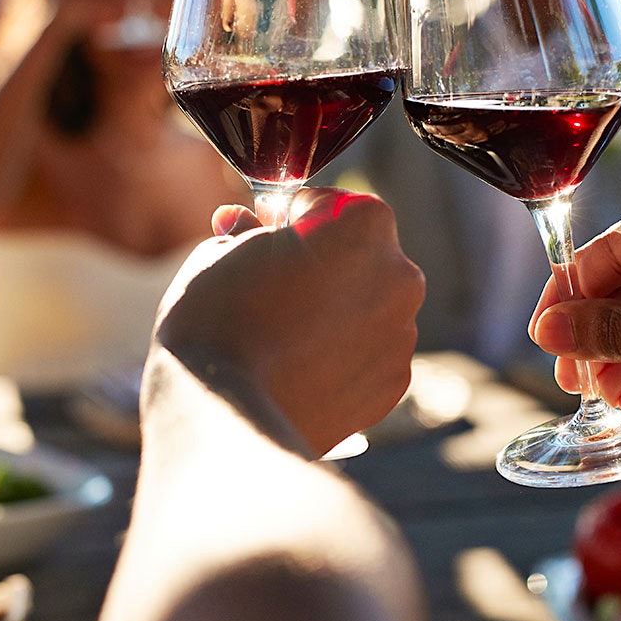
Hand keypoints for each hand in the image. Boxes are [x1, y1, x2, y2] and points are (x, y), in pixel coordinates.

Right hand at [152, 189, 424, 455]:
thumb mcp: (218, 253)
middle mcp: (400, 274)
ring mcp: (402, 333)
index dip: (291, 216)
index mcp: (365, 224)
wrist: (227, 417)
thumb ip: (246, 233)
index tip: (265, 234)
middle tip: (270, 286)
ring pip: (367, 306)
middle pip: (357, 255)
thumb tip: (244, 227)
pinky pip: (369, 354)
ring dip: (334, 310)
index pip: (329, 204)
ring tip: (281, 336)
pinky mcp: (394, 385)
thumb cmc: (218, 321)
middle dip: (320, 264)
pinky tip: (298, 367)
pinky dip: (342, 355)